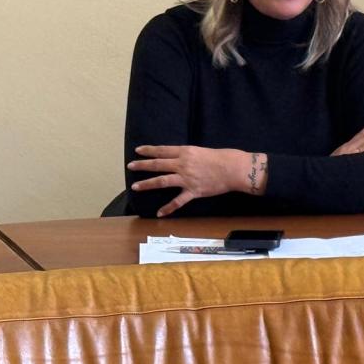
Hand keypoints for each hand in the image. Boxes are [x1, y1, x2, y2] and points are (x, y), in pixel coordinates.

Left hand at [128, 145, 254, 216]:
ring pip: (162, 181)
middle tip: (130, 166)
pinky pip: (178, 201)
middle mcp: (183, 164)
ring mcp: (186, 179)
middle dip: (143, 165)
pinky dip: (168, 208)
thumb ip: (189, 155)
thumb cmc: (222, 157)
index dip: (149, 150)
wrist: (233, 169)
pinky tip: (159, 213)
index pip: (163, 150)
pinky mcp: (193, 191)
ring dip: (148, 184)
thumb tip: (180, 159)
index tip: (138, 150)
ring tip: (136, 187)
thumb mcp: (202, 151)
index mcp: (186, 152)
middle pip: (158, 164)